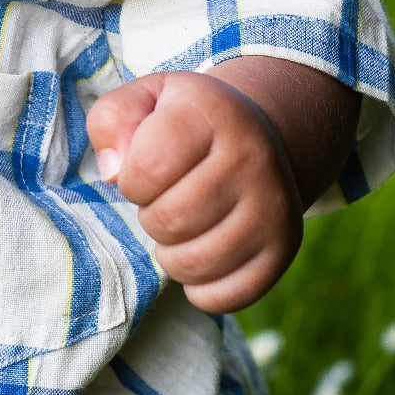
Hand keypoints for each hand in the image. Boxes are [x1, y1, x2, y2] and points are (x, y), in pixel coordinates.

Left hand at [86, 70, 302, 312]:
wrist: (257, 136)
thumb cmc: (185, 121)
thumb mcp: (144, 98)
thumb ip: (112, 120)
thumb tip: (113, 172)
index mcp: (215, 115)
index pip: (148, 167)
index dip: (131, 179)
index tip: (143, 171)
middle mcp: (254, 159)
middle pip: (170, 220)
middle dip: (150, 216)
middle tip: (163, 200)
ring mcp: (275, 208)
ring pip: (193, 264)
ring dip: (170, 253)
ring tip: (179, 225)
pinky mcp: (282, 250)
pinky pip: (223, 297)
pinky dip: (198, 287)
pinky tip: (200, 252)